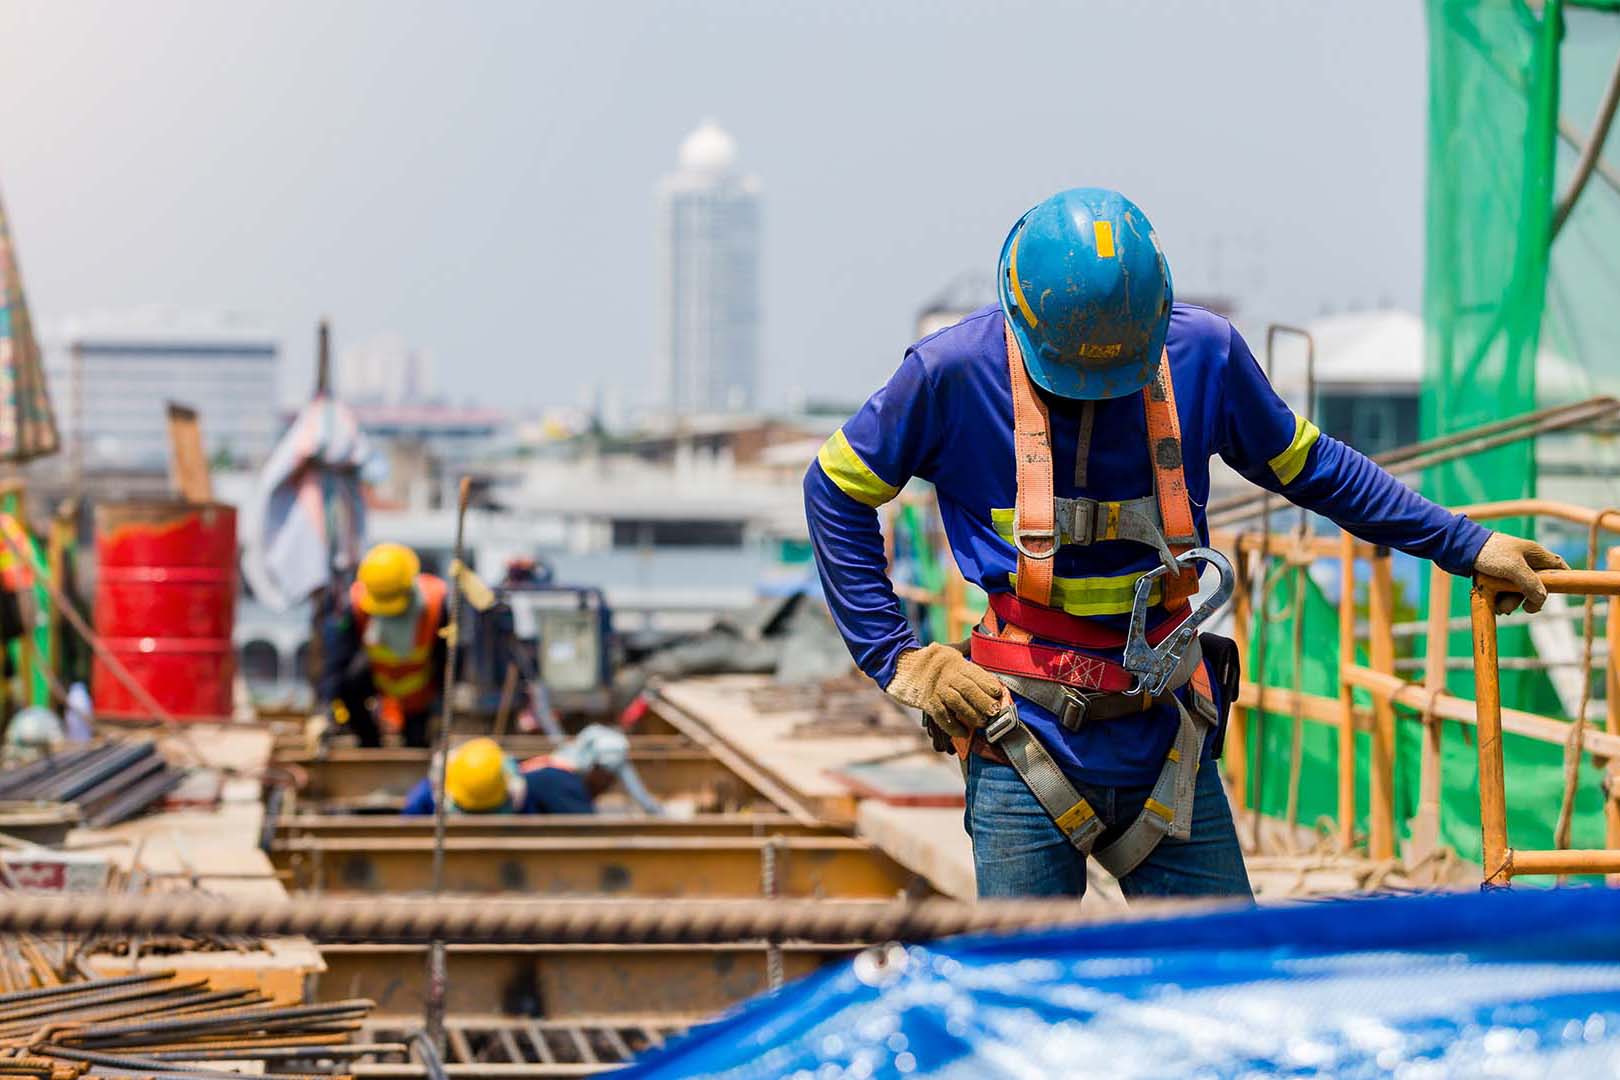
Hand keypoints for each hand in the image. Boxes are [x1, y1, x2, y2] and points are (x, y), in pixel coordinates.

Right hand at [884, 642, 1005, 737]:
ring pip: (957, 703)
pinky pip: (942, 716)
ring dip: (971, 714)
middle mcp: (947, 675)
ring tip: (981, 722)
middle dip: (984, 701)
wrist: (900, 665)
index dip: (989, 684)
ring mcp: (936, 689)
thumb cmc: (928, 659)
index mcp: (955, 662)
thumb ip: (965, 650)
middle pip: (969, 689)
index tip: (999, 693)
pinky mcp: (927, 702)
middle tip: (994, 712)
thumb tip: (982, 641)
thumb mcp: (948, 650)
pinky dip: (953, 726)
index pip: (976, 673)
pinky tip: (963, 732)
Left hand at [1474, 532, 1567, 613]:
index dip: (1563, 578)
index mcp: (1533, 553)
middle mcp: (1523, 561)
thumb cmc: (1488, 552)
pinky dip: (1501, 599)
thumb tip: (1542, 598)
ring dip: (1511, 602)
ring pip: (1517, 591)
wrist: (1457, 548)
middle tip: (1524, 608)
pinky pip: (1503, 592)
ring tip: (1500, 608)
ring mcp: (1509, 569)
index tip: (1567, 590)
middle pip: (1536, 585)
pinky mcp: (1495, 576)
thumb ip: (1530, 583)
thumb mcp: (1513, 567)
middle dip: (1528, 598)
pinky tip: (1494, 605)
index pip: (1556, 566)